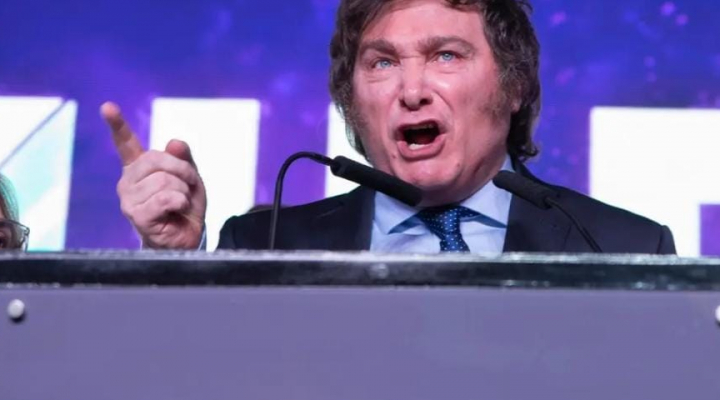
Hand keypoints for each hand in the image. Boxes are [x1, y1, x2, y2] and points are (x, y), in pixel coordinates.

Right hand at [101, 102, 206, 248]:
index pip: (126, 143)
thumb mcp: (190, 178)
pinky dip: (181, 202)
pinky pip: (167, 197)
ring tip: (179, 204)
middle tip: (188, 187)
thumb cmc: (184, 207)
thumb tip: (175, 142)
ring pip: (165, 180)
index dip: (117, 125)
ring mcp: (129, 199)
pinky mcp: (137, 215)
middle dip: (183, 172)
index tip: (107, 106)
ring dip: (183, 191)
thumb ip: (184, 158)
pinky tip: (176, 212)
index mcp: (139, 168)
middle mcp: (128, 181)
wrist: (186, 237)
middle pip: (157, 160)